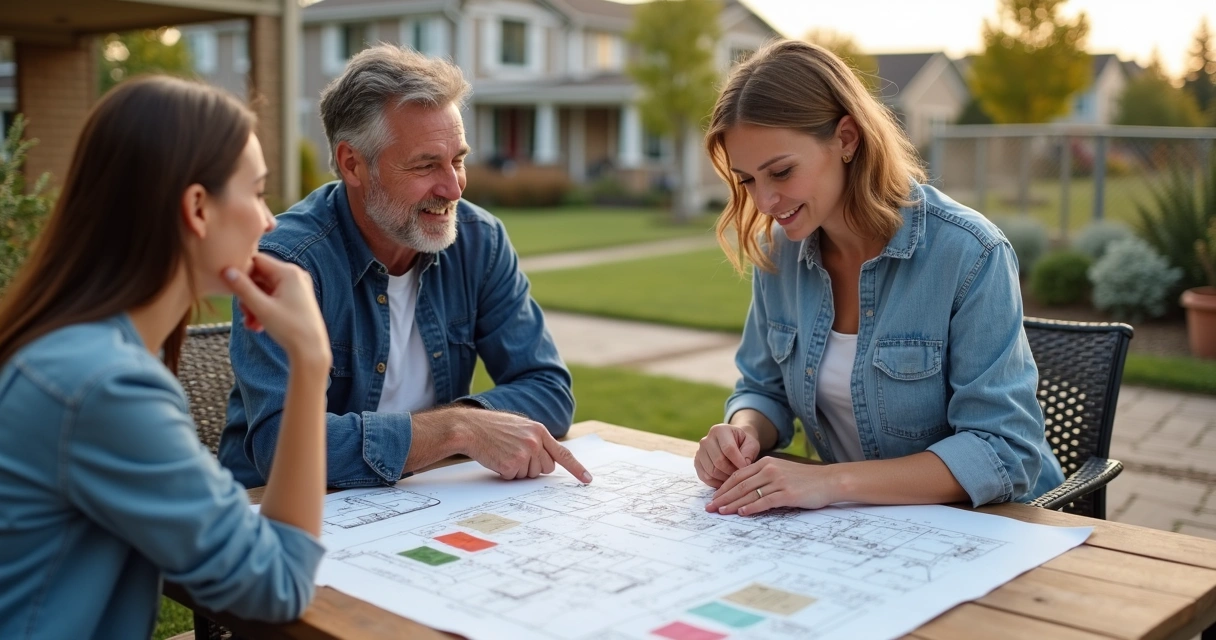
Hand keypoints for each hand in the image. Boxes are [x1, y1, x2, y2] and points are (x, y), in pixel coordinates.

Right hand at [222, 254, 329, 363]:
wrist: (311, 351)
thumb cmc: (289, 329)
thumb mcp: (261, 308)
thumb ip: (242, 288)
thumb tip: (226, 270)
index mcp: (288, 272)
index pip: (256, 260)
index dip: (240, 272)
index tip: (230, 289)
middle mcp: (294, 275)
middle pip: (259, 276)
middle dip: (247, 294)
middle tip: (242, 312)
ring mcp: (297, 286)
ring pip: (264, 289)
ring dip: (253, 304)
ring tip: (249, 322)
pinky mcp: (296, 298)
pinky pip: (273, 297)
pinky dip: (263, 308)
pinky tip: (256, 325)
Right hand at [457, 410, 592, 482]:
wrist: (470, 428)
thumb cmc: (491, 427)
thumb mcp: (519, 426)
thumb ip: (535, 438)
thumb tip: (546, 458)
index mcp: (539, 430)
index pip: (563, 453)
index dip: (577, 468)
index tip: (587, 480)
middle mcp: (535, 442)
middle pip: (546, 468)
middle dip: (534, 467)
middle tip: (515, 455)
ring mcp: (525, 454)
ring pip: (531, 475)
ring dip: (518, 470)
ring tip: (504, 453)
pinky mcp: (513, 465)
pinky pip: (515, 478)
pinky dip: (506, 473)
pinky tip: (497, 459)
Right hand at [694, 424, 759, 487]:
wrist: (733, 442)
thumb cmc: (743, 442)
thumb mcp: (751, 444)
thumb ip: (749, 453)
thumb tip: (743, 466)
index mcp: (720, 430)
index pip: (728, 449)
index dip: (738, 462)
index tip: (747, 468)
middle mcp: (706, 440)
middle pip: (718, 461)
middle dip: (731, 472)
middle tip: (740, 475)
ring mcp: (699, 452)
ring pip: (711, 471)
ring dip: (724, 478)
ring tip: (733, 477)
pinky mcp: (697, 462)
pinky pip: (704, 477)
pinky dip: (715, 482)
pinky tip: (724, 481)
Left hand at [704, 458, 838, 515]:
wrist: (829, 481)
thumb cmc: (804, 480)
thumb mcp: (781, 472)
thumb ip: (763, 477)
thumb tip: (744, 491)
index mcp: (766, 463)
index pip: (738, 475)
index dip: (723, 487)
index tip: (713, 498)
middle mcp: (770, 470)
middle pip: (740, 485)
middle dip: (722, 497)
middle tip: (710, 508)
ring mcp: (778, 481)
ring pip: (749, 493)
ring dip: (732, 504)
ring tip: (721, 512)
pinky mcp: (788, 493)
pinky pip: (765, 501)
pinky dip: (752, 507)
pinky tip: (742, 512)